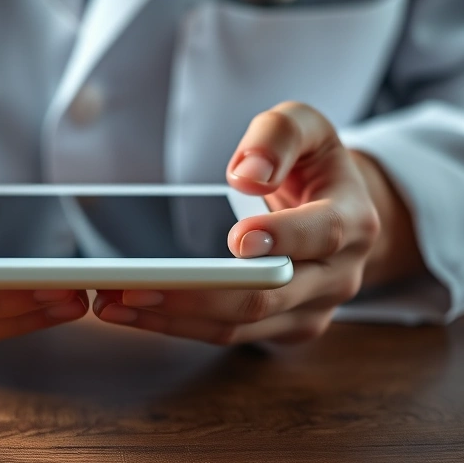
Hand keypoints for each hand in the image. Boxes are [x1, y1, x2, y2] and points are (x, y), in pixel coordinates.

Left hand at [93, 102, 422, 344]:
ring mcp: (310, 311)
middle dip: (198, 293)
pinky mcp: (280, 330)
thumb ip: (278, 136)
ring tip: (112, 303)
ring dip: (172, 318)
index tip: (237, 238)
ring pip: (240, 326)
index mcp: (352, 221)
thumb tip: (247, 174)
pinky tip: (129, 309)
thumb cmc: (311, 165)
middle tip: (134, 283)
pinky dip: (175, 325)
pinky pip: (226, 335)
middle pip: (267, 296)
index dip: (281, 239)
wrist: (334, 209)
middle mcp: (338, 276)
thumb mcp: (304, 127)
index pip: (321, 234)